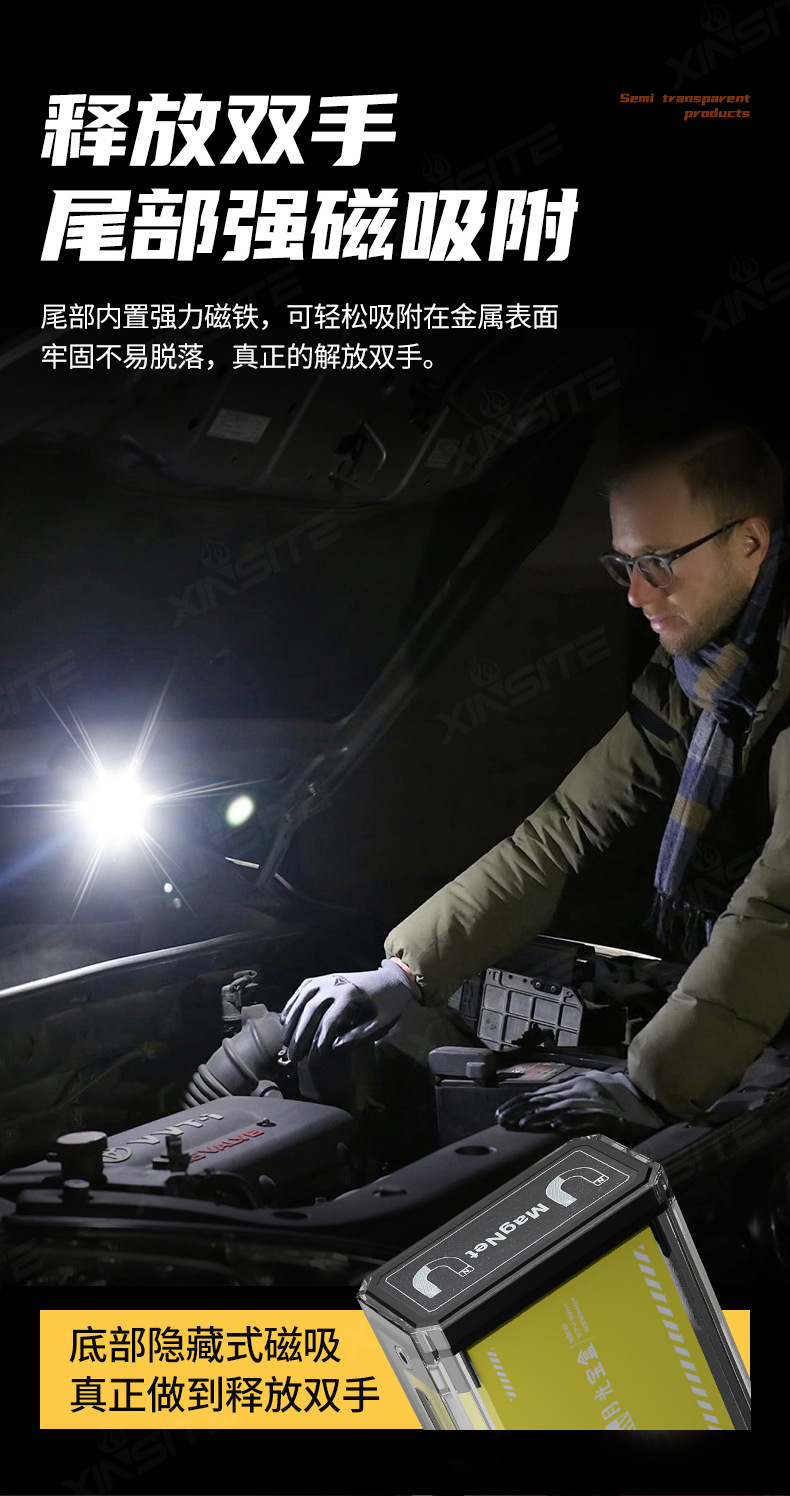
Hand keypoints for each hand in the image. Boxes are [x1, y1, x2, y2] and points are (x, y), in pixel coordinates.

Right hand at [280, 959, 418, 1060]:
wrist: (391, 980)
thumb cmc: (387, 1005)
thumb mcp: (379, 1023)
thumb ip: (357, 1035)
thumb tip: (333, 1047)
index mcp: (350, 995)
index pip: (329, 1021)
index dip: (319, 1041)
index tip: (314, 1058)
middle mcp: (335, 984)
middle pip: (311, 1011)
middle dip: (300, 1035)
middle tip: (294, 1056)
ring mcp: (327, 979)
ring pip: (303, 999)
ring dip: (292, 1021)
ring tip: (286, 1042)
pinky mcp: (323, 977)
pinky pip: (303, 989)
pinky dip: (292, 1004)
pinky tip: (286, 1020)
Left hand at [495, 1068, 666, 1138]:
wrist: (651, 1097)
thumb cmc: (621, 1098)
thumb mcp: (592, 1091)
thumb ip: (570, 1099)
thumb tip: (545, 1112)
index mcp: (576, 1085)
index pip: (540, 1094)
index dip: (518, 1103)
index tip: (501, 1113)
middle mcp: (582, 1091)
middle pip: (545, 1100)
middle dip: (521, 1110)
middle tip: (502, 1121)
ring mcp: (595, 1102)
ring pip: (562, 1108)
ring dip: (540, 1116)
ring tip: (523, 1124)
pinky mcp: (611, 1116)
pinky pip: (589, 1118)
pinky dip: (572, 1122)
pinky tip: (558, 1127)